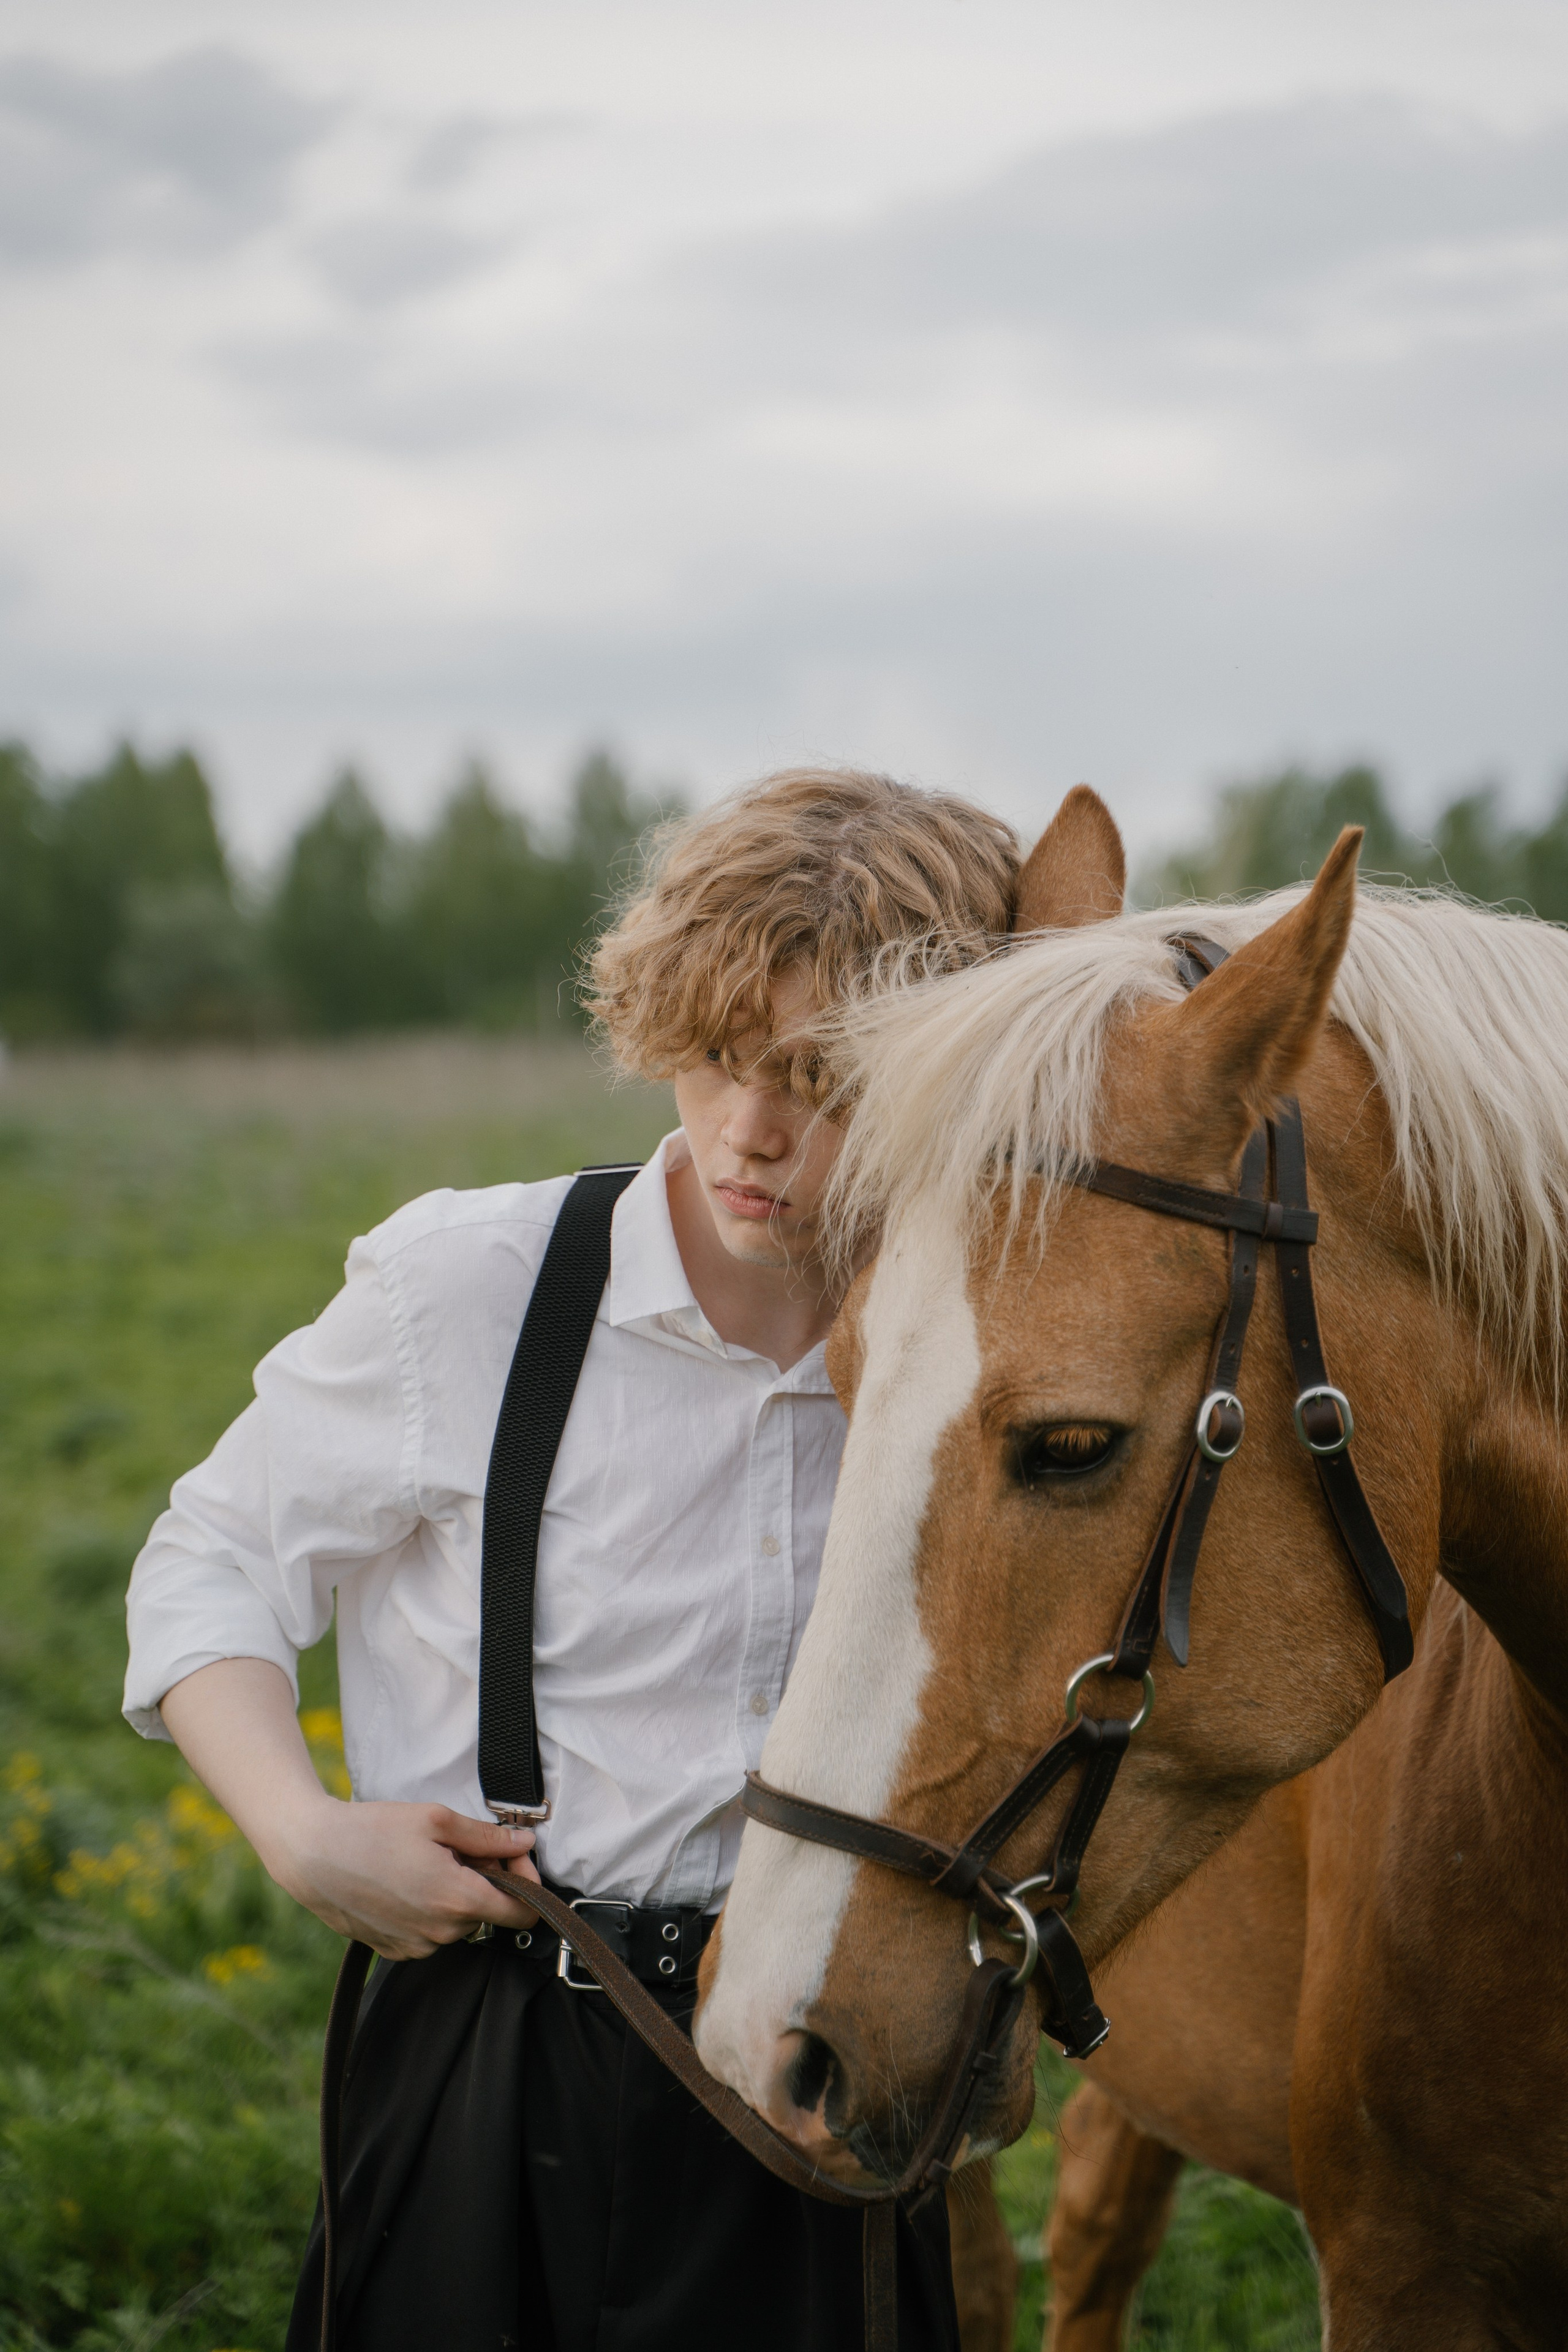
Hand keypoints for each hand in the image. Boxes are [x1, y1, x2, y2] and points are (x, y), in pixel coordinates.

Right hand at [263, 1793, 541, 1959]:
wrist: (312, 1855)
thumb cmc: (373, 1831)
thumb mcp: (435, 1820)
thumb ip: (488, 1838)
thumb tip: (525, 1843)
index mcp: (457, 1899)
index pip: (522, 1913)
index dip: (526, 1882)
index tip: (510, 1856)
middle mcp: (441, 1933)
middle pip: (489, 1914)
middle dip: (486, 1883)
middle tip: (458, 1849)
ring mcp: (415, 1946)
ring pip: (459, 1924)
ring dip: (455, 1897)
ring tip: (425, 1862)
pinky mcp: (394, 1951)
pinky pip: (430, 1935)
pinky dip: (430, 1912)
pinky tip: (407, 1883)